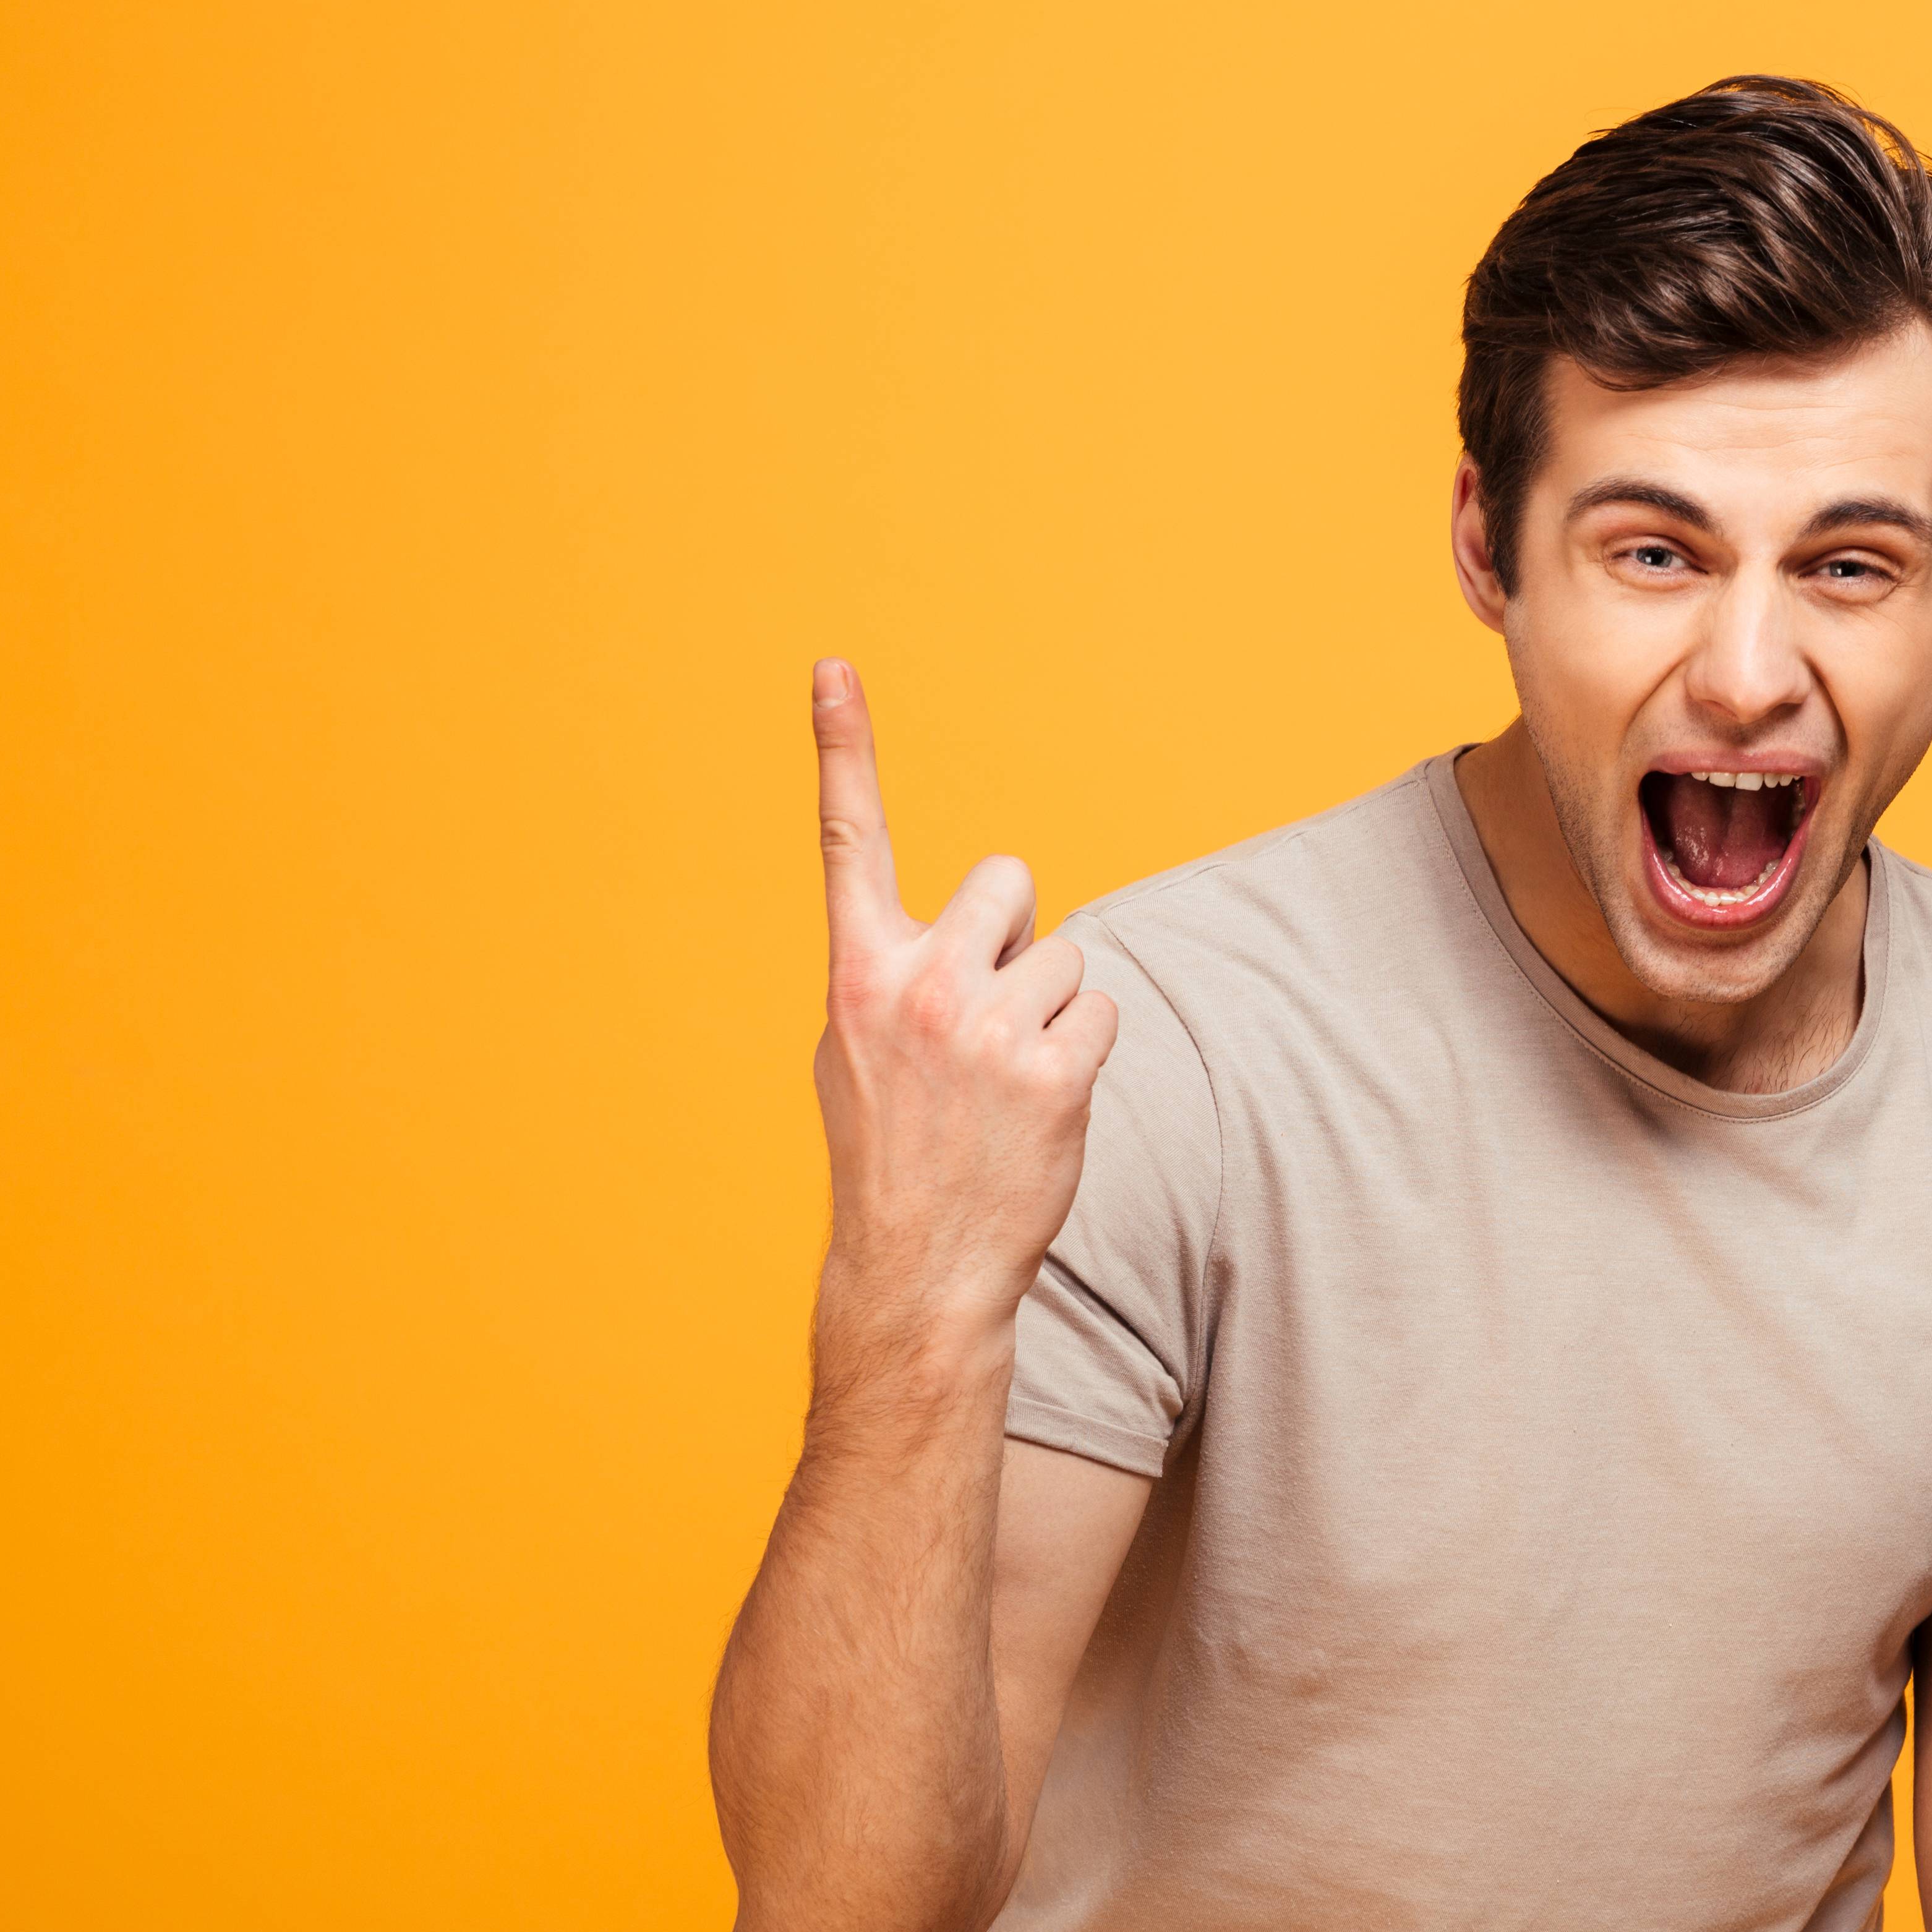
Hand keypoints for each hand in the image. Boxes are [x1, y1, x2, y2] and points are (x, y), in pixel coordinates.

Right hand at [807, 659, 1118, 1337]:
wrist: (920, 1263)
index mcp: (859, 971)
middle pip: (1011, 878)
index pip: (848, 839)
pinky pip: (1101, 1009)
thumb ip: (894, 970)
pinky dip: (1084, 1049)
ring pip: (1067, 953)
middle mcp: (919, 984)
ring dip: (1052, 1006)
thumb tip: (949, 928)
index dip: (841, 748)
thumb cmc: (894, 1147)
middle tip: (987, 1009)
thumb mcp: (858, 1047)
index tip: (830, 668)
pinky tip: (1043, 1100)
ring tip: (1008, 1076)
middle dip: (1016, 930)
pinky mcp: (1054, 1069)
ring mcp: (988, 1026)